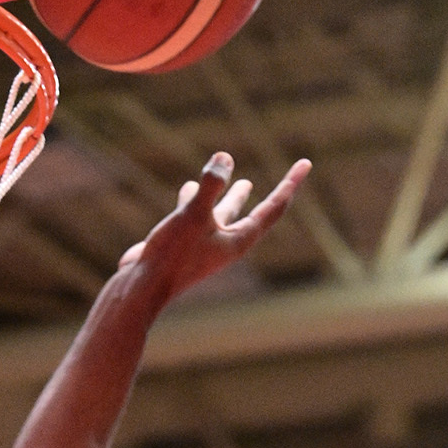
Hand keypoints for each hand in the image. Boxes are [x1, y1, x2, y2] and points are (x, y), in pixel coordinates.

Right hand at [117, 152, 310, 301]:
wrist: (141, 290)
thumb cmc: (170, 256)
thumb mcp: (193, 215)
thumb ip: (211, 186)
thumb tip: (225, 157)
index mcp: (238, 240)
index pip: (273, 208)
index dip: (290, 183)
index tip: (306, 163)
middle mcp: (226, 244)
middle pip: (255, 214)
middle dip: (270, 195)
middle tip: (290, 179)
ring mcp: (204, 246)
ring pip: (224, 216)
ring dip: (234, 198)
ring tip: (244, 182)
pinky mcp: (183, 245)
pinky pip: (196, 216)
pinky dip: (198, 199)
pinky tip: (188, 187)